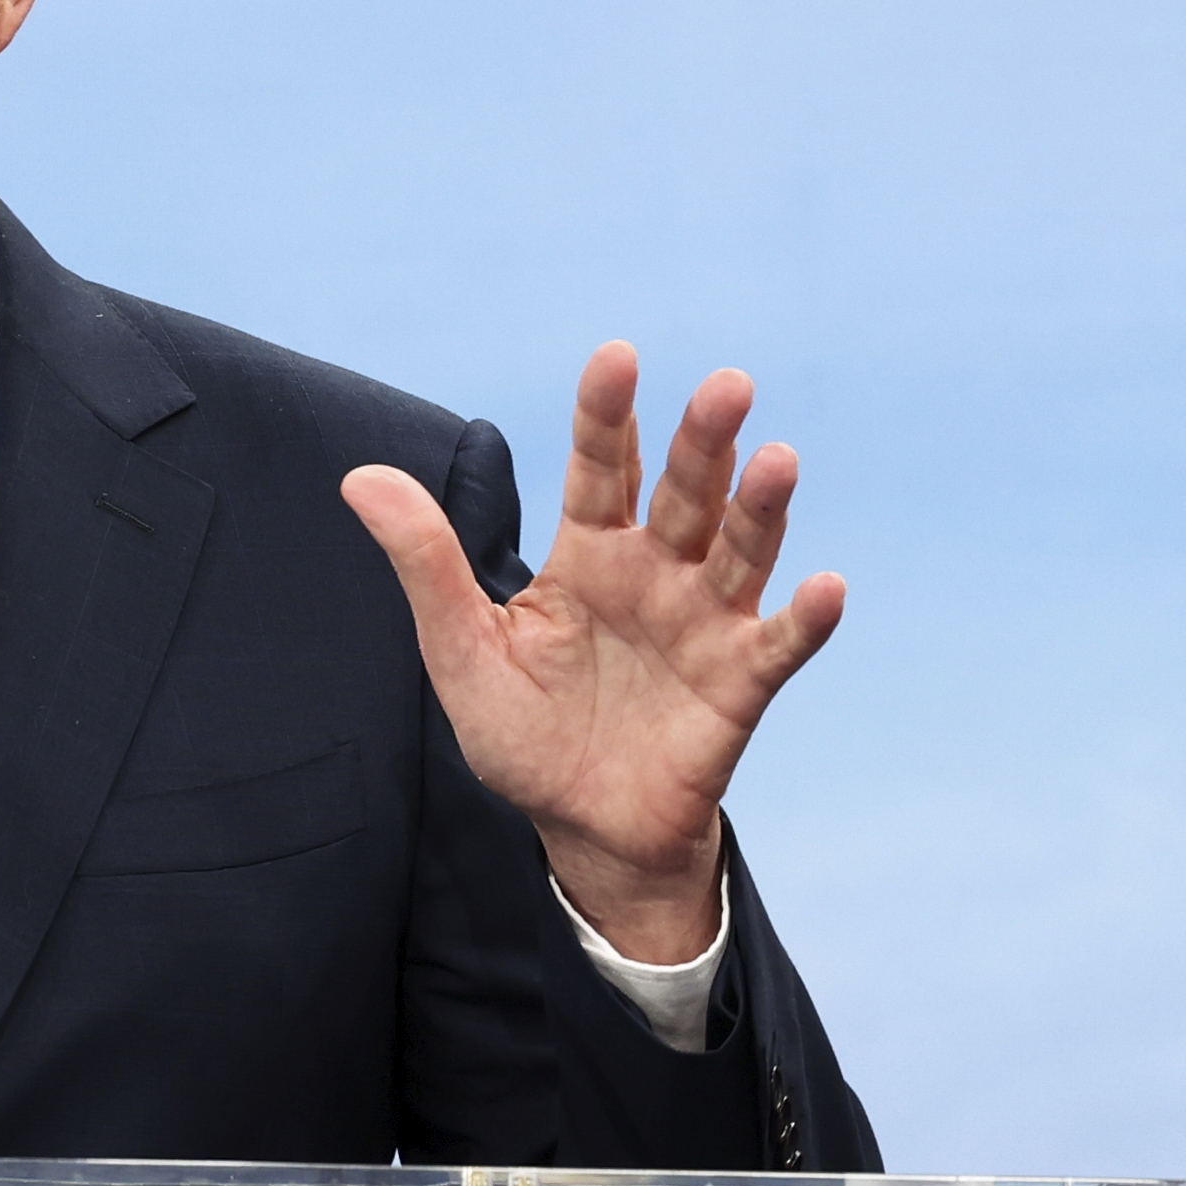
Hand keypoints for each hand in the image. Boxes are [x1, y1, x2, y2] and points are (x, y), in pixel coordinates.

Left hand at [340, 346, 844, 962]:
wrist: (580, 829)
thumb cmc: (523, 732)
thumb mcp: (462, 648)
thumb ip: (425, 563)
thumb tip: (359, 476)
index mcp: (587, 555)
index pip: (599, 469)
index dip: (606, 416)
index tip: (615, 357)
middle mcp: (655, 574)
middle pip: (683, 494)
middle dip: (703, 442)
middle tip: (726, 384)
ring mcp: (704, 624)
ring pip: (741, 551)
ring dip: (763, 508)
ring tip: (778, 459)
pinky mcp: (740, 684)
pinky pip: (780, 644)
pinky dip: (805, 618)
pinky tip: (826, 586)